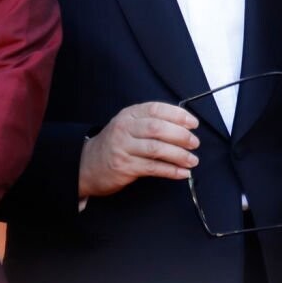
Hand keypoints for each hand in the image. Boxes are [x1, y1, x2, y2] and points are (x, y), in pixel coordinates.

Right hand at [76, 100, 199, 198]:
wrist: (87, 165)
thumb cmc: (116, 144)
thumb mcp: (129, 126)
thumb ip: (151, 122)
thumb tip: (184, 126)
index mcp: (130, 115)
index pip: (157, 109)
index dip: (178, 115)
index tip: (193, 123)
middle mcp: (125, 128)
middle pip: (158, 128)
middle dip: (181, 136)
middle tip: (195, 143)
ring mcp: (123, 148)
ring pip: (157, 149)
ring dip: (179, 155)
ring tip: (192, 160)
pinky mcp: (124, 166)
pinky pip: (152, 168)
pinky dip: (171, 170)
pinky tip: (182, 173)